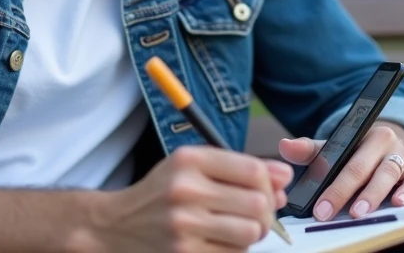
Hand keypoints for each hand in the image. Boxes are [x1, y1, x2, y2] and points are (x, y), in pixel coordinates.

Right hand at [89, 145, 293, 251]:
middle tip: (257, 213)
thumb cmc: (162, 192)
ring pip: (251, 233)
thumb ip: (239, 167)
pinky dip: (235, 249)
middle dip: (266, 211)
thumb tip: (286, 177)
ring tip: (238, 227)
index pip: (253, 170)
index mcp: (189, 160)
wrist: (117, 225)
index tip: (269, 189)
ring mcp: (184, 226)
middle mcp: (185, 190)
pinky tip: (220, 241)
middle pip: (258, 203)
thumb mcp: (193, 166)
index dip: (270, 183)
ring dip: (252, 233)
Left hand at [278, 121, 403, 221]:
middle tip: (329, 214)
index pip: (342, 158)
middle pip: (362, 167)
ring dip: (374, 194)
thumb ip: (310, 150)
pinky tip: (400, 203)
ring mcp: (401, 154)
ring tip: (360, 212)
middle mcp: (382, 141)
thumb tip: (285, 146)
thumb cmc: (358, 151)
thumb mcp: (336, 147)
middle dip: (344, 192)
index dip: (330, 184)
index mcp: (360, 133)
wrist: (391, 143)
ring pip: (387, 173)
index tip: (318, 208)